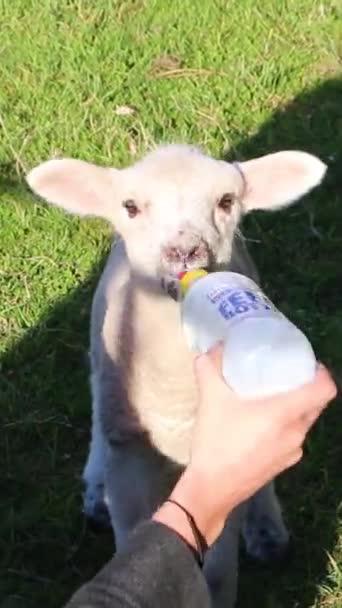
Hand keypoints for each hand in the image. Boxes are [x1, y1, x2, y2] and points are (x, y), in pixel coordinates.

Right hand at [166, 346, 335, 544]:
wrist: (211, 490)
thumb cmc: (216, 442)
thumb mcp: (210, 400)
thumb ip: (210, 369)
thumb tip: (211, 349)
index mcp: (286, 414)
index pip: (324, 390)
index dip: (322, 373)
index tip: (307, 364)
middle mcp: (296, 433)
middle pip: (317, 405)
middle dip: (307, 387)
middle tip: (285, 374)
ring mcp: (292, 452)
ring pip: (304, 422)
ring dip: (295, 408)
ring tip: (271, 396)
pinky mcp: (283, 465)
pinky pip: (293, 438)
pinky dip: (285, 426)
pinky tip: (261, 424)